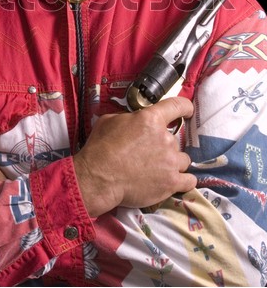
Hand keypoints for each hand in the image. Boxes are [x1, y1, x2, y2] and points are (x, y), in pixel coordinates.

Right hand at [73, 96, 196, 216]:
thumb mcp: (110, 121)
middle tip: (149, 153)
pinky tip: (174, 181)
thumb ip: (128, 118)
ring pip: (183, 160)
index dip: (184, 107)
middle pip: (175, 140)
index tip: (187, 111)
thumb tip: (133, 120)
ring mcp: (171, 161)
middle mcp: (165, 138)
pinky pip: (189, 180)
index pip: (177, 105)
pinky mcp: (171, 182)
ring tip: (159, 169)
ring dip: (173, 162)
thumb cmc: (100, 147)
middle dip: (164, 145)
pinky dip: (183, 180)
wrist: (99, 177)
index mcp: (151, 119)